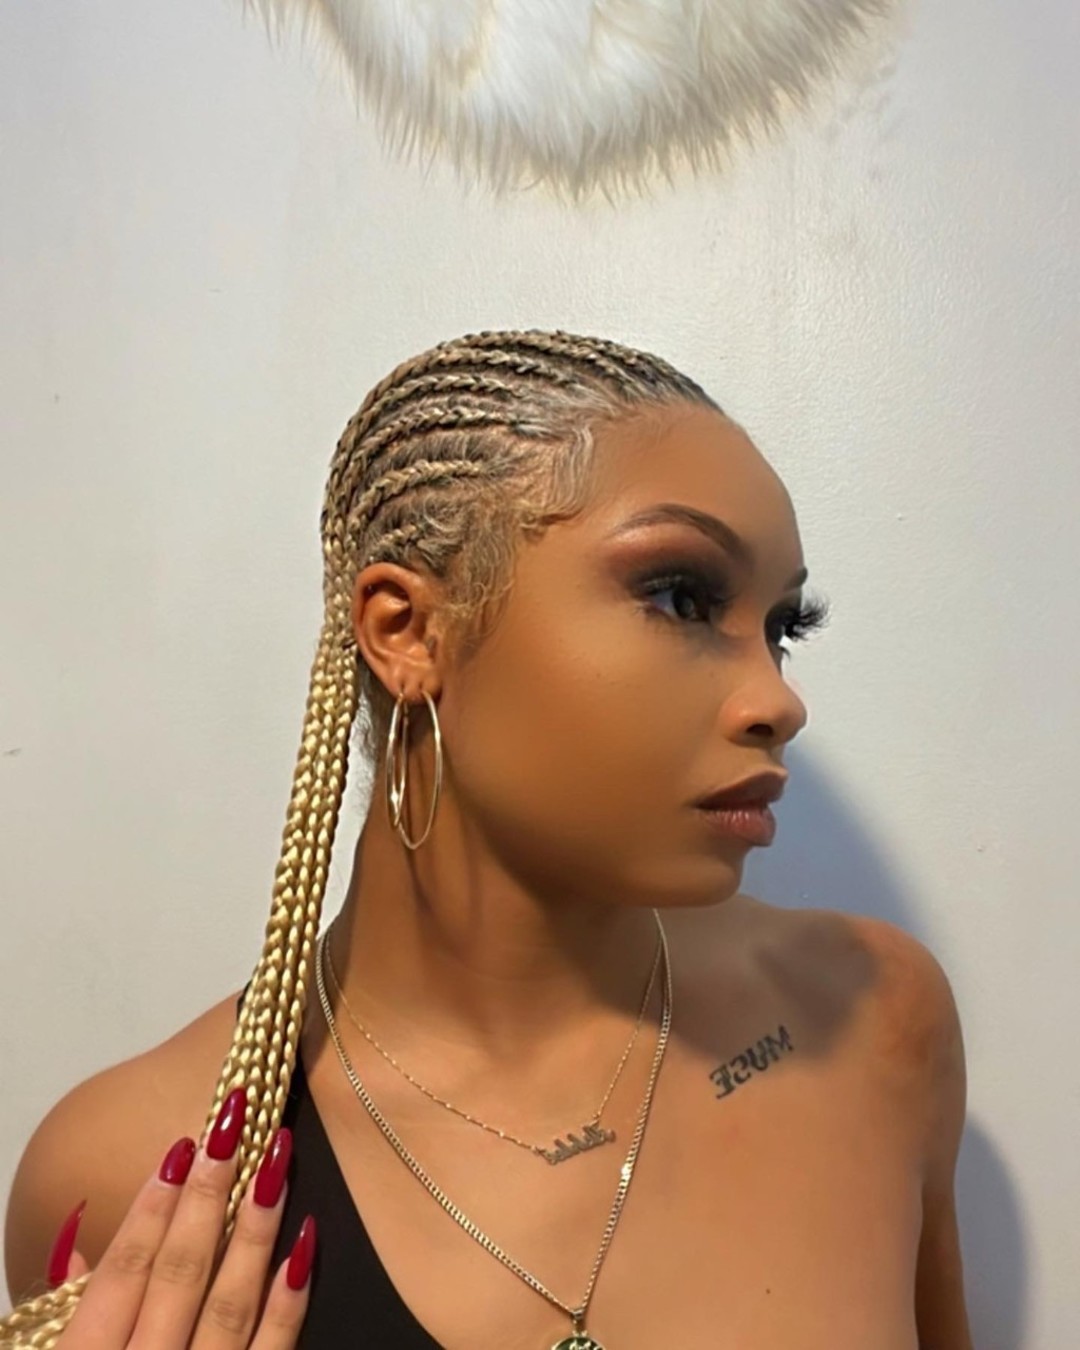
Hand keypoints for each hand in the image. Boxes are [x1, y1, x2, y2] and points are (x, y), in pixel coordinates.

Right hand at [46, 1088, 313, 1348]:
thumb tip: (77, 1242)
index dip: (150, 1209)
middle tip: (233, 1125)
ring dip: (256, 1227)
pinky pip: (276, 1349)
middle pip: (179, 1274)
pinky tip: (306, 1236)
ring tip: (276, 1157)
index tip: (180, 1147)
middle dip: (207, 1195)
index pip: (121, 1275)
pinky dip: (291, 1297)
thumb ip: (71, 1309)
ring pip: (232, 1303)